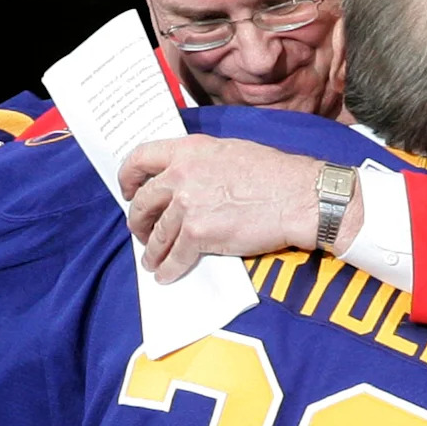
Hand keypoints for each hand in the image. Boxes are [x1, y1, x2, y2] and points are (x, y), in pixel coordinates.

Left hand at [120, 135, 327, 282]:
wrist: (298, 197)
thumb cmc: (274, 174)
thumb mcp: (229, 152)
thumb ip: (200, 162)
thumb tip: (186, 179)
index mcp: (188, 151)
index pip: (140, 158)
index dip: (128, 177)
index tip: (128, 190)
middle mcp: (181, 175)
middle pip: (142, 202)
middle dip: (137, 222)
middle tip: (141, 231)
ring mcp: (188, 205)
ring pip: (156, 235)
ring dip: (151, 252)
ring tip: (152, 261)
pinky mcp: (198, 234)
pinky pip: (174, 257)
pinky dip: (167, 269)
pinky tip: (166, 275)